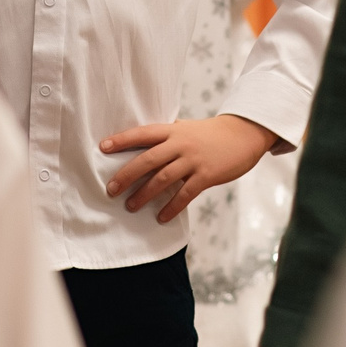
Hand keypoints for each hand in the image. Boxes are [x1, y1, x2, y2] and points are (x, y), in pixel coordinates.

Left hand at [100, 115, 278, 224]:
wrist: (243, 135)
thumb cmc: (210, 134)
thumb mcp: (186, 128)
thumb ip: (166, 135)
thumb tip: (141, 143)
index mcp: (173, 131)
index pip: (143, 133)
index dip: (122, 140)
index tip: (103, 147)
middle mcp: (181, 144)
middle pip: (148, 159)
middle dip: (127, 175)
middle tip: (111, 189)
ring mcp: (194, 160)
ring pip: (163, 179)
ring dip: (145, 194)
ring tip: (131, 206)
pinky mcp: (207, 175)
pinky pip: (185, 194)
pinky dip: (171, 207)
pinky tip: (161, 217)